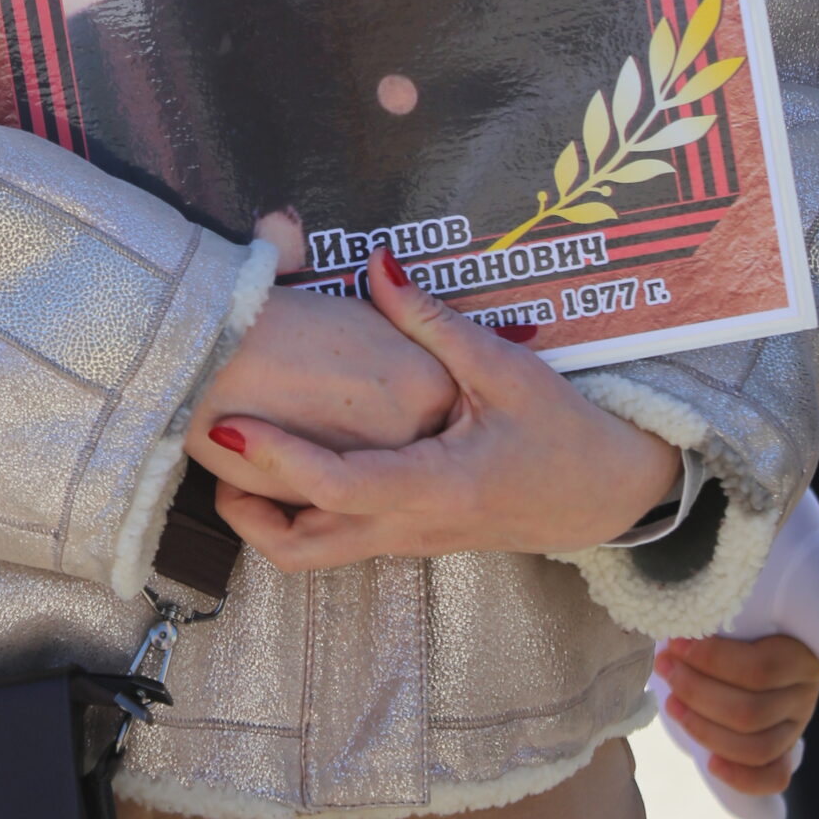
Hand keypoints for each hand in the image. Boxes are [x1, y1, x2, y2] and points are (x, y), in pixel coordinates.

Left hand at [204, 249, 678, 563]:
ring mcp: (409, 540)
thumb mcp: (502, 367)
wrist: (609, 494)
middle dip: (249, 511)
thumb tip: (376, 264)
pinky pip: (341, 539)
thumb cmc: (564, 431)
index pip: (338, 486)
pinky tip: (288, 465)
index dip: (277, 460)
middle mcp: (411, 527)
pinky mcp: (411, 537)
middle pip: (307, 548)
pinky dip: (301, 515)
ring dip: (269, 519)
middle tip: (210, 452)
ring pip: (318, 554)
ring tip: (235, 460)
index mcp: (435, 486)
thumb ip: (431, 320)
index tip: (229, 429)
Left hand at [654, 540, 818, 797]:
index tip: (676, 640)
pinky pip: (773, 777)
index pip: (762, 670)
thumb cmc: (758, 586)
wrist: (739, 614)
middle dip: (698, 689)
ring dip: (704, 725)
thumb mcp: (784, 565)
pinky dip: (742, 777)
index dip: (715, 659)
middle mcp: (806, 693)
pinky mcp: (781, 749)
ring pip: (754, 744)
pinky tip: (710, 762)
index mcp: (807, 652)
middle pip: (750, 711)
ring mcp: (794, 724)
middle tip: (665, 664)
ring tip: (669, 695)